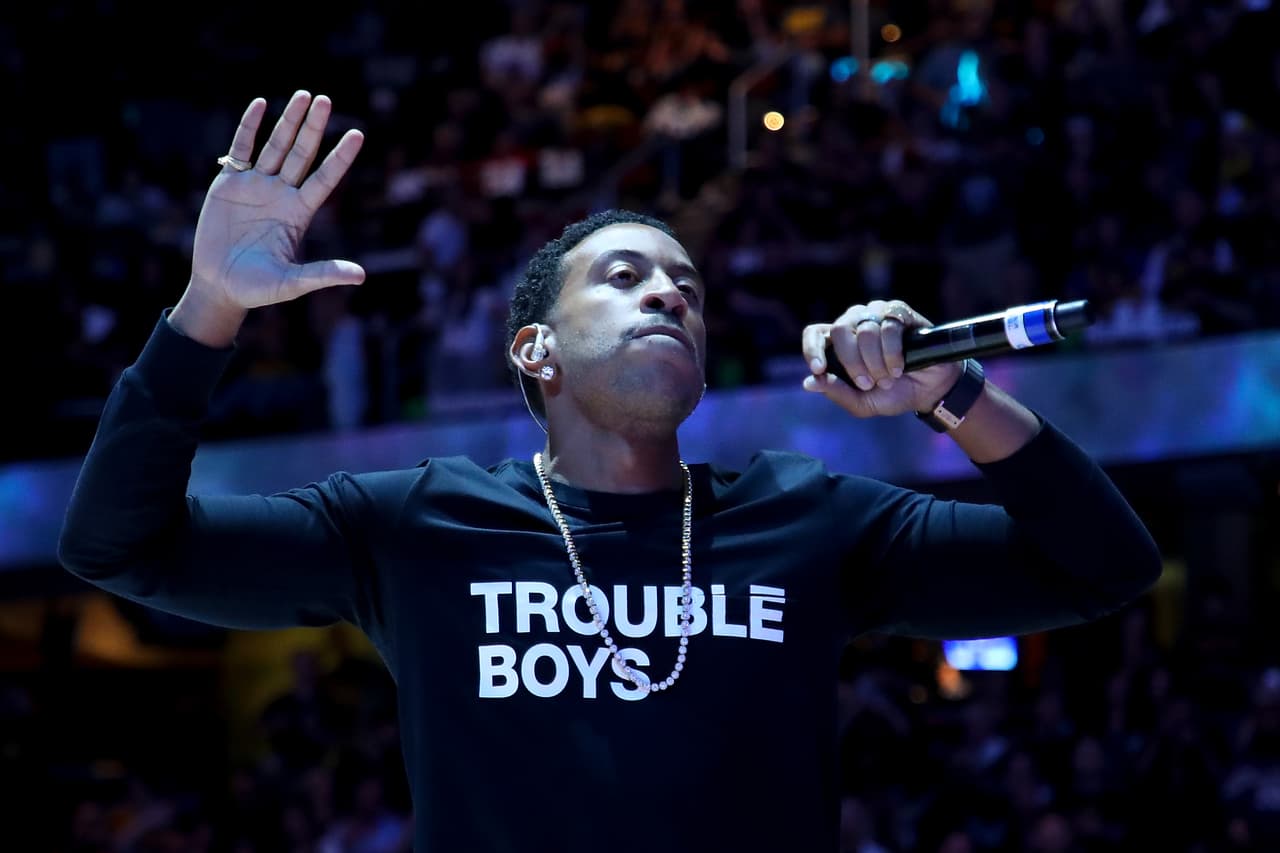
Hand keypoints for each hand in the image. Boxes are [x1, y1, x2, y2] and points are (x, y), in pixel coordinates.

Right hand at [188, 90, 364, 310]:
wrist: (219, 286)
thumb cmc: (258, 288)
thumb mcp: (292, 282)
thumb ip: (323, 274)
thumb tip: (361, 276)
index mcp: (299, 213)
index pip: (325, 178)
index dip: (340, 157)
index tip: (357, 134)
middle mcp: (282, 194)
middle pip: (302, 154)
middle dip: (313, 127)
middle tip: (325, 99)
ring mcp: (256, 186)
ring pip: (276, 146)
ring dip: (288, 121)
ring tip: (303, 95)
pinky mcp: (229, 183)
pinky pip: (241, 149)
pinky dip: (249, 127)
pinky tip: (261, 104)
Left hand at [800, 300, 961, 417]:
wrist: (929, 391)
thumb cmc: (892, 394)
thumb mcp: (862, 403)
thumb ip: (836, 393)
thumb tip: (809, 383)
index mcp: (839, 343)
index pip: (814, 334)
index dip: (812, 349)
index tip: (819, 368)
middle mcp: (854, 324)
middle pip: (839, 330)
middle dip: (852, 361)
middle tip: (868, 383)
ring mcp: (876, 314)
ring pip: (864, 329)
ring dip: (875, 361)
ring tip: (889, 378)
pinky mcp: (899, 312)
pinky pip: (888, 326)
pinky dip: (892, 351)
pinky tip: (899, 367)